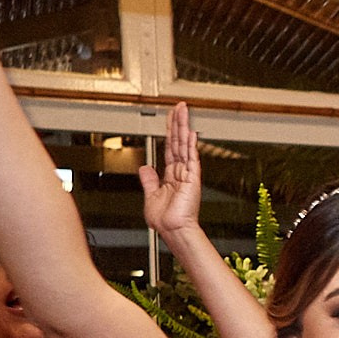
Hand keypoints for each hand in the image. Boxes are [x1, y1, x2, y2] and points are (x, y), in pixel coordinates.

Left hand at [139, 102, 202, 242]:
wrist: (172, 230)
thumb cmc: (164, 220)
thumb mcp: (150, 196)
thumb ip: (149, 180)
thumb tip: (145, 168)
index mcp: (171, 176)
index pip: (170, 148)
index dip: (170, 132)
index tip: (171, 119)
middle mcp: (181, 172)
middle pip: (178, 142)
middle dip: (178, 123)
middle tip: (180, 107)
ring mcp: (188, 174)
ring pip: (185, 145)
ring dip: (184, 128)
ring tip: (184, 111)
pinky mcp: (192, 179)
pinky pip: (191, 158)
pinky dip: (190, 145)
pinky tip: (190, 133)